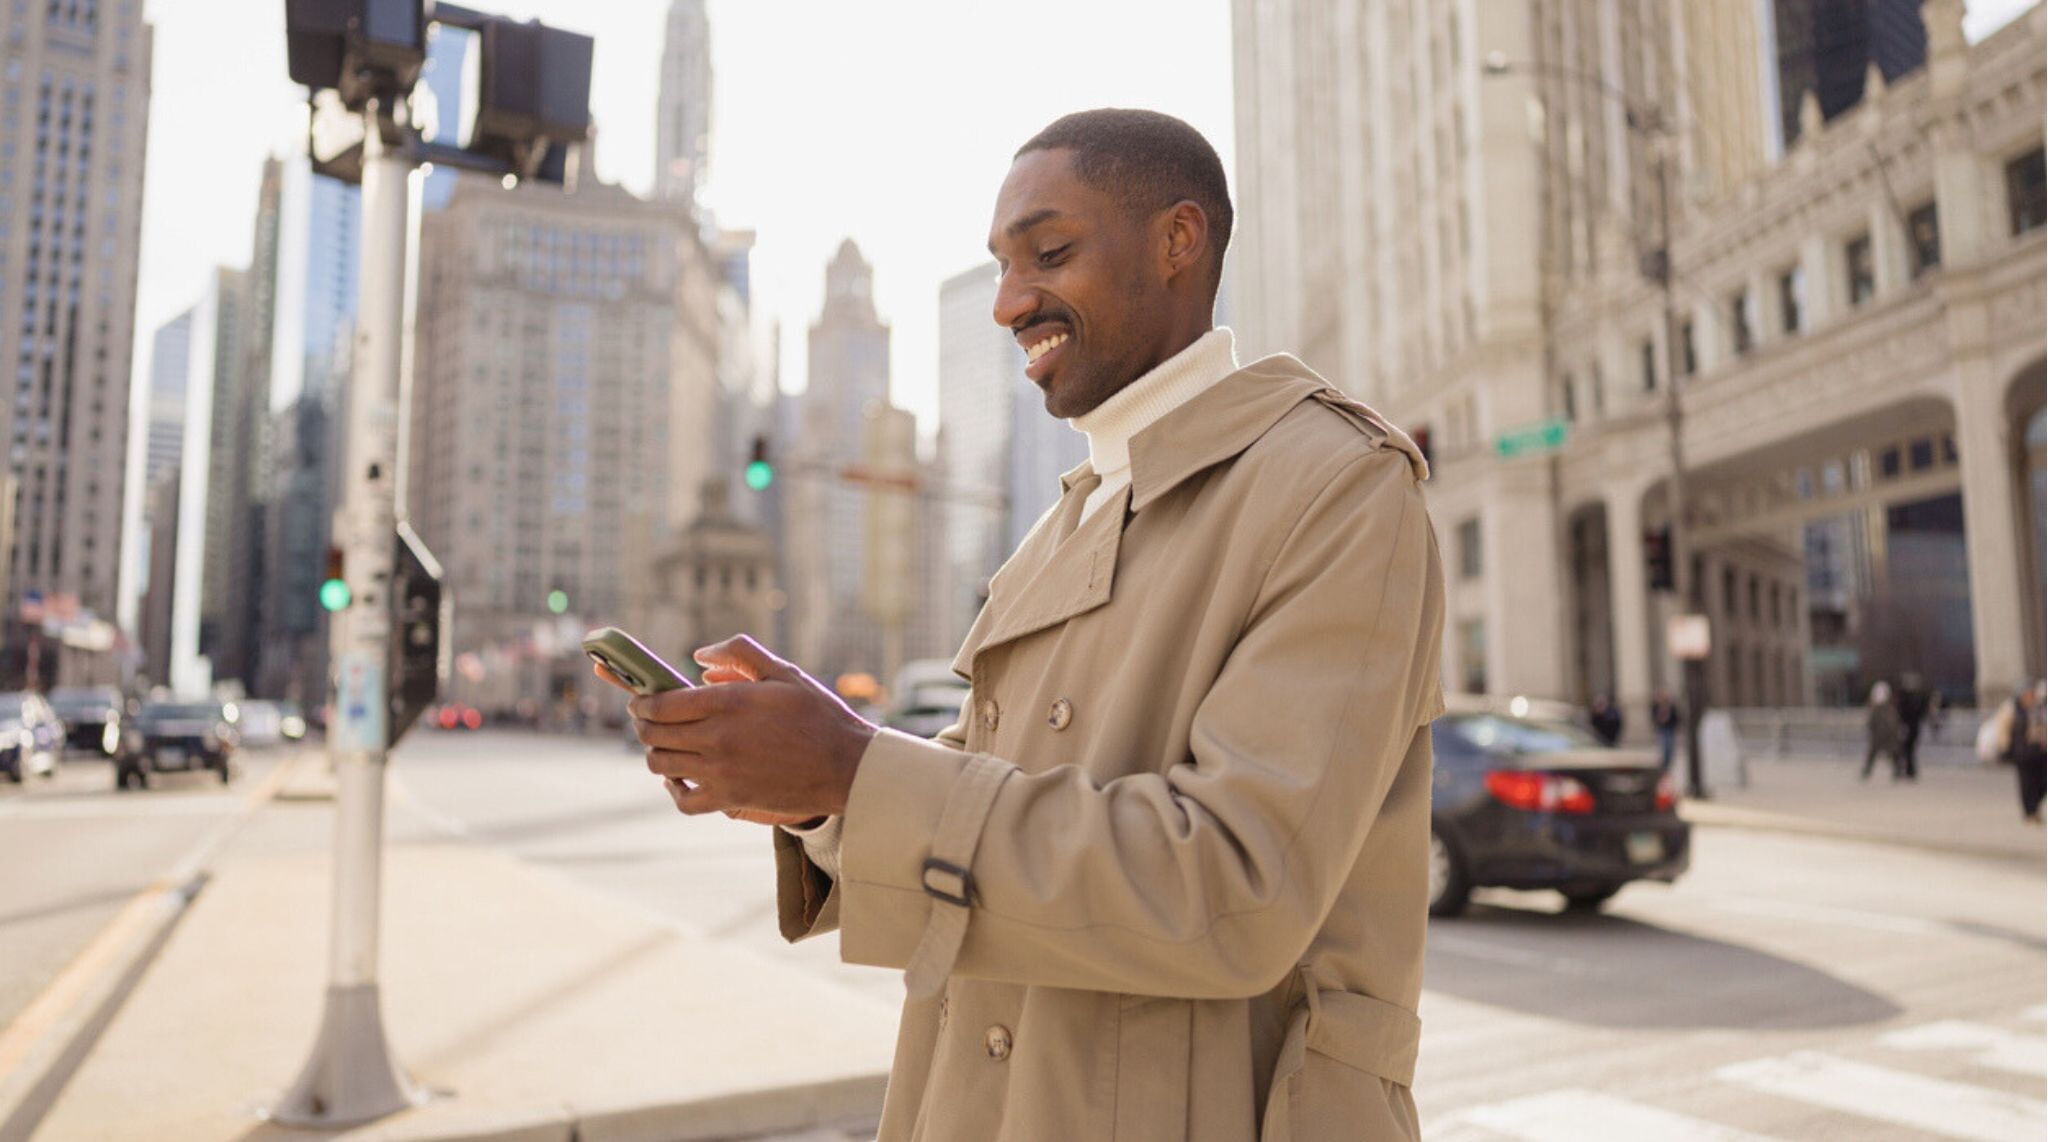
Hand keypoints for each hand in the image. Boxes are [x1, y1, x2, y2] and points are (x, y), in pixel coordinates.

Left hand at [627, 635, 876, 819]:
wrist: (846, 766)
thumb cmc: (818, 715)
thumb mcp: (784, 672)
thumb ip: (740, 653)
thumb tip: (700, 657)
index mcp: (729, 703)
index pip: (662, 703)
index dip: (643, 700)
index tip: (641, 698)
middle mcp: (718, 738)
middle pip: (654, 733)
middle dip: (643, 723)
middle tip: (646, 718)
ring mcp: (721, 772)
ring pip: (661, 764)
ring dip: (655, 751)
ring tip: (663, 743)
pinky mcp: (730, 800)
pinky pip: (683, 800)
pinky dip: (673, 788)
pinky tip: (678, 776)